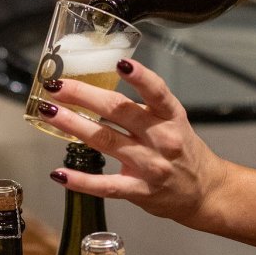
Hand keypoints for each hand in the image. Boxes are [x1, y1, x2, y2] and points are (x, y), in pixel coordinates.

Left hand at [39, 58, 230, 223]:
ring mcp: (150, 166)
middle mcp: (162, 138)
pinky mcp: (140, 191)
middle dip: (84, 95)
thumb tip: (97, 88)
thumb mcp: (173, 121)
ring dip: (73, 125)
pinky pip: (105, 186)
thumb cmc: (184, 152)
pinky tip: (59, 172)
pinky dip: (80, 180)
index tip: (119, 63)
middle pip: (120, 111)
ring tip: (50, 112)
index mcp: (171, 116)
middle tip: (57, 85)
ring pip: (106, 141)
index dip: (140, 76)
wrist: (205, 192)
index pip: (157, 92)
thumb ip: (143, 107)